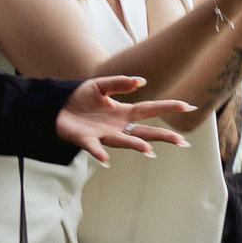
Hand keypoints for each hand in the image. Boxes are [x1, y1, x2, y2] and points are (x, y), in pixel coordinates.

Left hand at [53, 76, 193, 163]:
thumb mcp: (100, 85)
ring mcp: (103, 134)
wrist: (53, 108)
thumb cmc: (78, 98)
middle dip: (163, 136)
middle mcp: (118, 126)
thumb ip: (119, 83)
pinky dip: (99, 154)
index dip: (168, 107)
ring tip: (149, 150)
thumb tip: (141, 82)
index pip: (150, 110)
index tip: (188, 106)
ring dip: (136, 146)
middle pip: (144, 131)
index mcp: (124, 112)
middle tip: (181, 142)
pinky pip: (94, 148)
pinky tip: (105, 161)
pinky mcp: (85, 140)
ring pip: (124, 141)